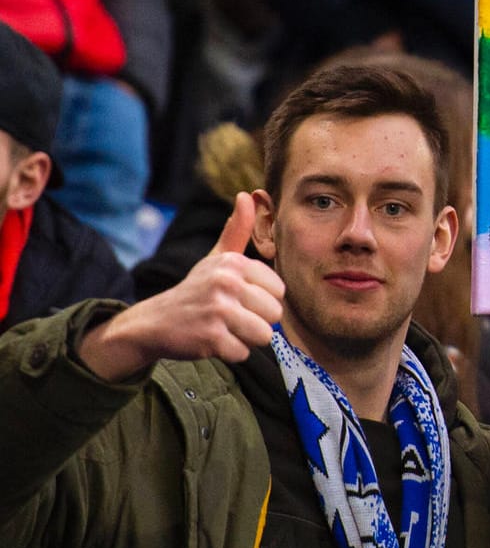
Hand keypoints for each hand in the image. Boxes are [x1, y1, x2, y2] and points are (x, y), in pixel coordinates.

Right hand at [79, 192, 285, 381]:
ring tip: (223, 328)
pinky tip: (211, 340)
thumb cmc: (195, 290)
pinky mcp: (210, 337)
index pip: (279, 291)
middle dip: (255, 322)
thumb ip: (237, 231)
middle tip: (230, 317)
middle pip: (274, 314)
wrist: (153, 321)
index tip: (238, 299)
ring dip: (244, 339)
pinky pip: (242, 353)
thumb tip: (247, 194)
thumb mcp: (215, 259)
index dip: (262, 301)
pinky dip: (229, 352)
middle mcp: (226, 282)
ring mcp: (218, 310)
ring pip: (263, 335)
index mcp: (233, 263)